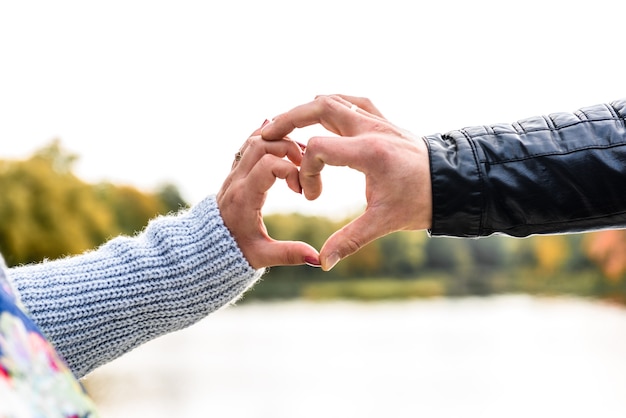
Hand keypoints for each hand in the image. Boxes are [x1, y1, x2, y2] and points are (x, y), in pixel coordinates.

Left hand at [217, 122, 319, 268]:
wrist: (204, 248)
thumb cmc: (234, 253)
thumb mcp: (262, 257)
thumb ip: (289, 255)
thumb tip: (318, 260)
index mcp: (244, 197)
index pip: (269, 165)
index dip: (291, 171)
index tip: (300, 191)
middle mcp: (236, 180)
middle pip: (261, 144)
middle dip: (288, 148)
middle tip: (305, 165)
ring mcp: (233, 174)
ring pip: (253, 140)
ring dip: (278, 141)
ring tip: (298, 155)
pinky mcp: (235, 173)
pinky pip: (246, 145)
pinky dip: (263, 136)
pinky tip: (277, 130)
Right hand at [262, 95, 431, 270]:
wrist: (452, 184)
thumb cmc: (420, 202)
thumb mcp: (383, 222)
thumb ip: (349, 240)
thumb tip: (323, 263)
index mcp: (369, 151)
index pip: (318, 146)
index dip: (305, 170)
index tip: (313, 196)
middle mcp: (371, 128)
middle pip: (319, 106)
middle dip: (288, 119)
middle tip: (267, 134)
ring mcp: (377, 120)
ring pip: (334, 99)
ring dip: (307, 110)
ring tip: (286, 125)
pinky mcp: (382, 120)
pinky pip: (351, 101)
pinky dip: (331, 105)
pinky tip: (320, 114)